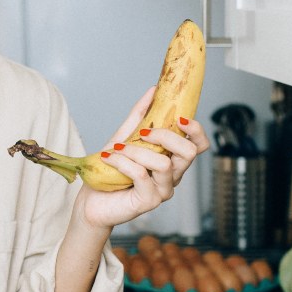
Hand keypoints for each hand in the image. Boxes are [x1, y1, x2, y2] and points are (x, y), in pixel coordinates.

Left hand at [78, 87, 209, 229]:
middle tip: (142, 134)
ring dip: (137, 151)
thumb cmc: (110, 171)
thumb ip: (141, 116)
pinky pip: (141, 174)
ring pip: (164, 164)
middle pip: (190, 152)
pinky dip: (123, 162)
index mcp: (172, 159)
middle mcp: (173, 176)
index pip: (199, 144)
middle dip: (166, 136)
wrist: (92, 201)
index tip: (178, 118)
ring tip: (117, 150)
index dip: (195, 129)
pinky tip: (109, 158)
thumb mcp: (125, 137)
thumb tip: (154, 90)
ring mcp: (163, 190)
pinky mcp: (149, 201)